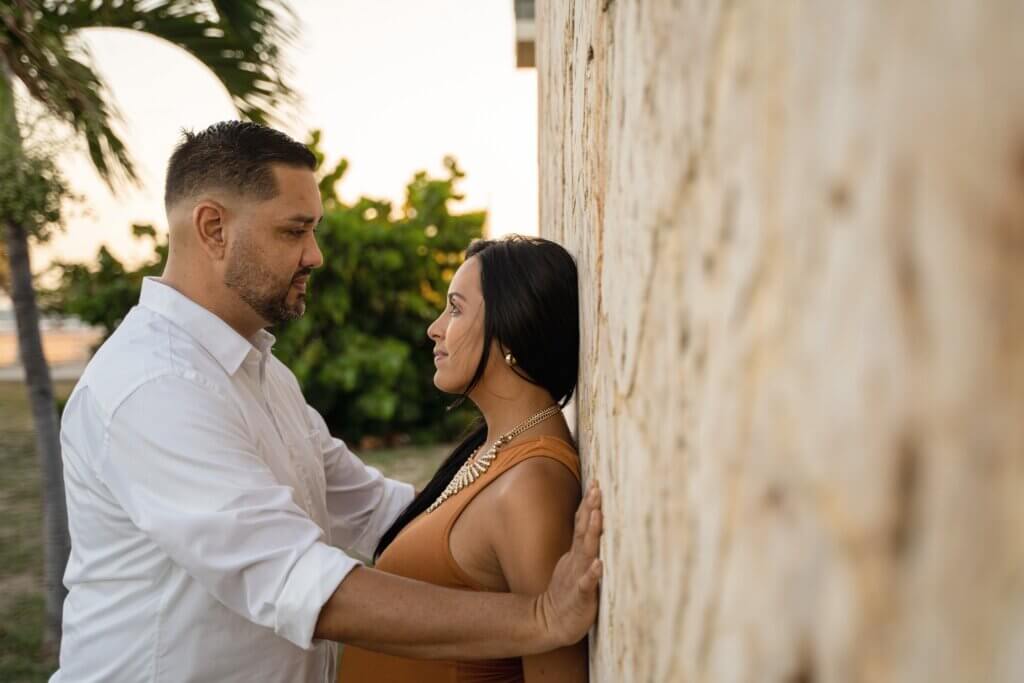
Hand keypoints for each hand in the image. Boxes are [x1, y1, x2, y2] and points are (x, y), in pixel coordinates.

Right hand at [535, 481, 602, 647]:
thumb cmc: (568, 590)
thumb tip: (593, 517)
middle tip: (597, 488)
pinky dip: (592, 574)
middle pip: (584, 530)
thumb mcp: (575, 562)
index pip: (582, 523)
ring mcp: (577, 577)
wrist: (550, 621)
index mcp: (577, 552)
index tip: (595, 482)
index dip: (588, 503)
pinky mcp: (581, 596)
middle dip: (591, 508)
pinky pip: (587, 584)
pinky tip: (599, 565)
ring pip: (586, 552)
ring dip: (592, 533)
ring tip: (598, 515)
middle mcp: (577, 560)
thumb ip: (584, 542)